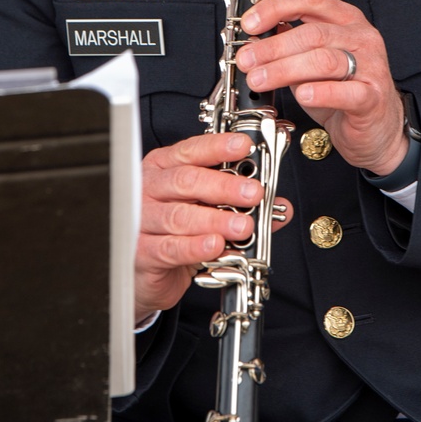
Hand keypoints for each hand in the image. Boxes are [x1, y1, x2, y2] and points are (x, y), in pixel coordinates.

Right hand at [137, 132, 291, 320]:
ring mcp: (142, 220)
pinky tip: (215, 245)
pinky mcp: (142, 251)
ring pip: (180, 216)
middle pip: (186, 181)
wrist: (148, 275)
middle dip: (223, 186)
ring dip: (215, 220)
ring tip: (243, 225)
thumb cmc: (173, 233)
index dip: (217, 147)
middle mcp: (150, 189)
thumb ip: (239, 205)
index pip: (190, 151)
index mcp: (164, 169)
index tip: (243, 146)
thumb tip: (279, 207)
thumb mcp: (206, 211)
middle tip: (252, 192)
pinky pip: (170, 247)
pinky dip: (195, 246)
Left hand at [237, 0, 406, 176]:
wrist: (375, 129)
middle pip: (312, 33)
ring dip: (284, 69)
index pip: (309, 0)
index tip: (250, 24)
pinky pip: (345, 91)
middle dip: (272, 47)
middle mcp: (360, 37)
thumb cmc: (342, 92)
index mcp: (345, 19)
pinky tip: (301, 95)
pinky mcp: (373, 96)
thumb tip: (253, 39)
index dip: (276, 8)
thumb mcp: (312, 62)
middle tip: (247, 60)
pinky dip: (319, 92)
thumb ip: (289, 46)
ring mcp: (370, 66)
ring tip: (260, 79)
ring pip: (324, 60)